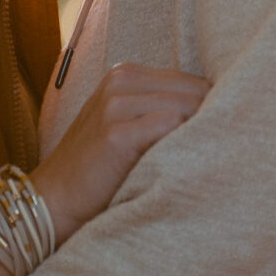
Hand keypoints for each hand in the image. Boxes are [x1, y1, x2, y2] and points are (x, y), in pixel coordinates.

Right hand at [30, 61, 206, 235]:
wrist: (52, 201)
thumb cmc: (99, 169)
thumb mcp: (126, 124)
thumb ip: (161, 109)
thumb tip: (223, 110)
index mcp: (125, 74)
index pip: (192, 80)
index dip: (213, 108)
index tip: (222, 134)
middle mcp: (120, 81)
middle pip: (196, 90)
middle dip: (214, 118)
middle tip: (220, 150)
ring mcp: (116, 105)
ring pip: (188, 106)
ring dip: (200, 134)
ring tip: (201, 160)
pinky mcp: (116, 133)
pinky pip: (171, 126)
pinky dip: (184, 145)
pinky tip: (183, 166)